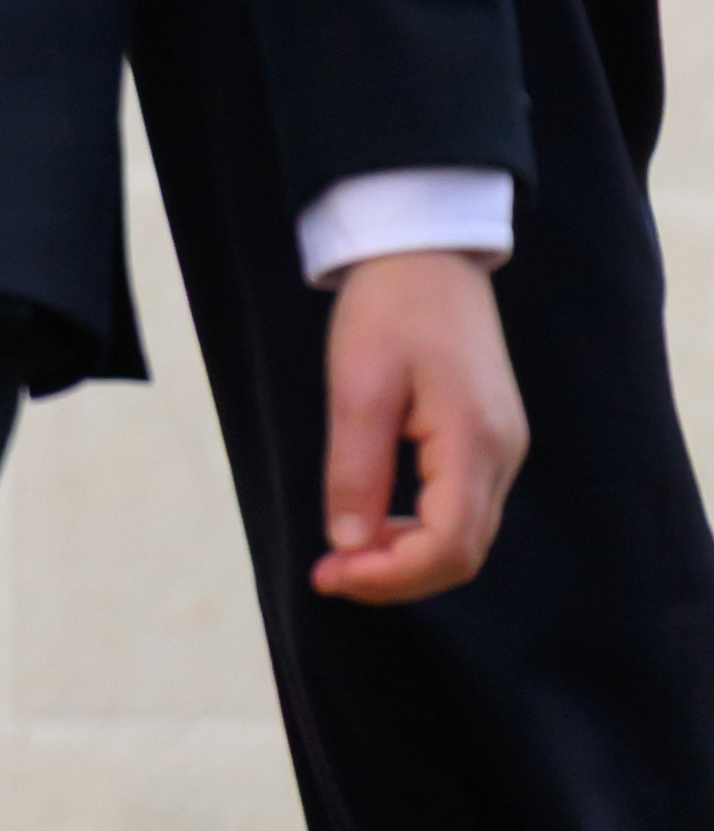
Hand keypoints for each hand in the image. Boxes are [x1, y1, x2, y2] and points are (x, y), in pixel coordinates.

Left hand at [315, 246, 524, 603]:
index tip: (329, 575)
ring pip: (466, 538)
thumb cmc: (389, 307)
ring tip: (344, 555)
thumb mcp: (357, 385)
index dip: (390, 576)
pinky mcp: (490, 440)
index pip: (448, 545)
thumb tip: (349, 544)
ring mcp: (502, 448)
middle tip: (328, 575)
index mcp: (473, 439)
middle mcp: (502, 453)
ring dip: (406, 559)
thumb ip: (356, 469)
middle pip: (462, 554)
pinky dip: (421, 532)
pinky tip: (375, 524)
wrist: (426, 252)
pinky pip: (463, 509)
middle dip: (395, 577)